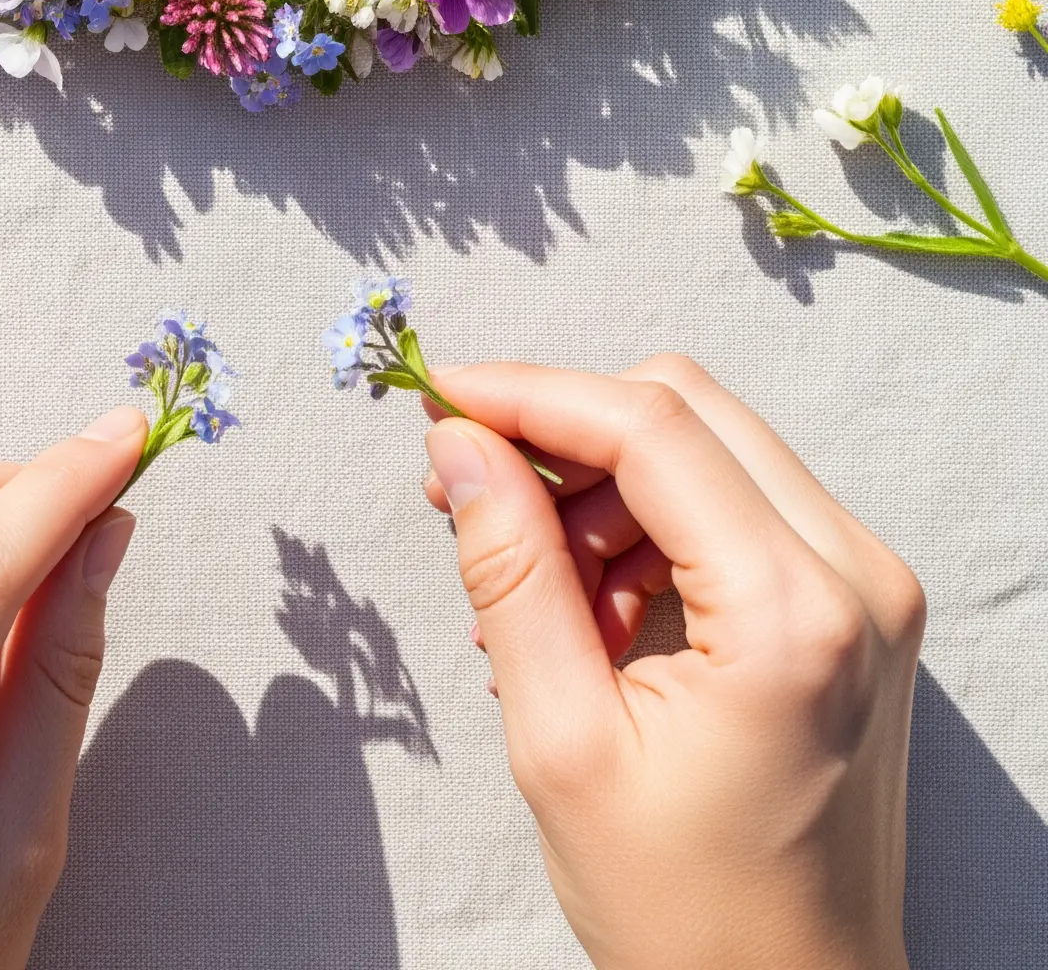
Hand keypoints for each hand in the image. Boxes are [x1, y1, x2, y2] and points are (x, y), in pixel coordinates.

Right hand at [422, 354, 923, 969]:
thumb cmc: (687, 915)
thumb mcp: (565, 744)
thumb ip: (510, 573)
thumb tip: (460, 445)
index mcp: (794, 612)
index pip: (651, 428)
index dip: (533, 395)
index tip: (440, 399)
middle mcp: (855, 573)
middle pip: (687, 412)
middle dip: (566, 438)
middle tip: (471, 496)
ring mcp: (869, 585)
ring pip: (711, 448)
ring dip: (606, 494)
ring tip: (536, 600)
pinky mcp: (860, 604)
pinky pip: (741, 504)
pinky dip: (654, 530)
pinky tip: (595, 615)